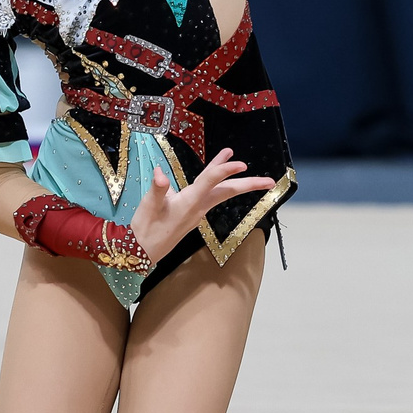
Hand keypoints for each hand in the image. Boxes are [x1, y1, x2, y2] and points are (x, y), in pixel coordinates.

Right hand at [129, 148, 273, 260]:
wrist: (142, 251)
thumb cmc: (145, 228)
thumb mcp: (148, 207)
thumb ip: (157, 189)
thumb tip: (160, 173)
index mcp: (189, 202)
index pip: (211, 181)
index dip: (224, 169)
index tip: (240, 163)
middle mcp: (198, 206)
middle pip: (227, 191)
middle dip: (249, 185)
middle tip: (270, 181)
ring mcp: (196, 211)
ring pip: (218, 191)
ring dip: (231, 178)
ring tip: (238, 161)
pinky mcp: (191, 213)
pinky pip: (208, 195)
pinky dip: (214, 183)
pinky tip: (212, 176)